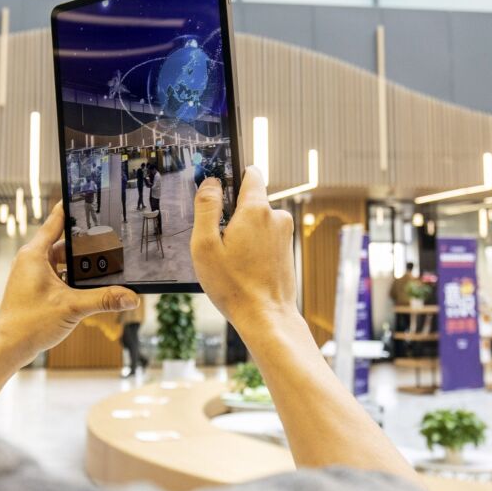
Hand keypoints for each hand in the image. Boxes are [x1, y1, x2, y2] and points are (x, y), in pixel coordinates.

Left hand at [0, 203, 138, 367]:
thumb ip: (104, 299)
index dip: (72, 208)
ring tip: (105, 263)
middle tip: (110, 237)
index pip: (56, 221)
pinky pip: (59, 275)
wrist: (8, 348)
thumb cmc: (29, 323)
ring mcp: (33, 275)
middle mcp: (32, 260)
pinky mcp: (36, 289)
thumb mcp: (72, 307)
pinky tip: (90, 285)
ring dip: (81, 265)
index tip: (87, 196)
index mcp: (35, 254)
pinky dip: (73, 278)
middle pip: (64, 243)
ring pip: (63, 262)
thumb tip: (132, 297)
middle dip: (86, 244)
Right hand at [191, 167, 295, 330]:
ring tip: (228, 258)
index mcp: (256, 209)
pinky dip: (252, 246)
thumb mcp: (206, 245)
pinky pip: (264, 237)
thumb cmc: (233, 285)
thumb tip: (210, 182)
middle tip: (216, 239)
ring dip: (242, 232)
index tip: (218, 188)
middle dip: (232, 213)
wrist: (266, 317)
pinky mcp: (286, 250)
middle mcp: (276, 216)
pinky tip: (241, 267)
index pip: (251, 173)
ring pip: (256, 221)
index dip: (233, 176)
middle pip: (250, 200)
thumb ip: (206, 208)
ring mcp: (284, 234)